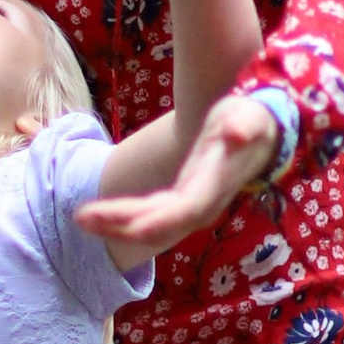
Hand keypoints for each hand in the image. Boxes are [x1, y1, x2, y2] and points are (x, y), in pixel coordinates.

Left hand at [75, 93, 279, 254]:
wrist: (263, 133)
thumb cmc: (254, 118)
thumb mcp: (251, 115)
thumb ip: (245, 126)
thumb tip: (238, 132)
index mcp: (215, 185)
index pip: (186, 209)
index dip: (161, 220)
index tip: (135, 228)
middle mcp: (203, 205)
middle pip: (159, 223)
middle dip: (122, 224)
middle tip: (81, 217)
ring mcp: (190, 207)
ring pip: (150, 225)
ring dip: (115, 225)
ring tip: (81, 217)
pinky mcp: (180, 203)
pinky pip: (148, 218)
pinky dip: (121, 219)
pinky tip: (96, 215)